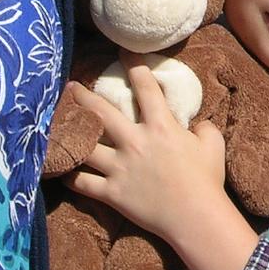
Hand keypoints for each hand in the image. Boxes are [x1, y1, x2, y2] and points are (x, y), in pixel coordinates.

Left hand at [66, 67, 228, 242]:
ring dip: (69, 133)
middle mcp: (135, 142)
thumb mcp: (213, 145)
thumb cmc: (207, 181)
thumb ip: (203, 128)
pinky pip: (83, 183)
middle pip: (101, 112)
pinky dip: (70, 176)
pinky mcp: (112, 193)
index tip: (123, 52)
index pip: (145, 87)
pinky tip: (62, 169)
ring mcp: (120, 168)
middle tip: (70, 87)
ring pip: (85, 145)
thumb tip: (197, 124)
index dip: (134, 64)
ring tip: (55, 126)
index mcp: (161, 126)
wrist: (196, 218)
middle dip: (83, 96)